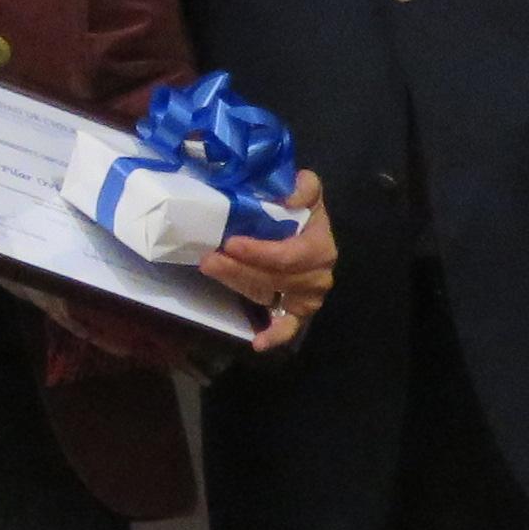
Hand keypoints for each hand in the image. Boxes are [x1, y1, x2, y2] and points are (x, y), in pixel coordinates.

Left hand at [202, 167, 337, 355]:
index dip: (260, 252)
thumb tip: (289, 196)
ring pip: (269, 295)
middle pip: (274, 278)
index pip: (289, 255)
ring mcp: (308, 296)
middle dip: (239, 268)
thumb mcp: (307, 190)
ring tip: (211, 268)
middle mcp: (318, 274)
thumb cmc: (301, 209)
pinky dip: (275, 335)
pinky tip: (259, 343)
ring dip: (239, 284)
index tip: (231, 243)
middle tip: (208, 257)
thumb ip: (304, 186)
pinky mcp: (298, 311)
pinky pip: (289, 327)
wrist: (308, 227)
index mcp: (320, 245)